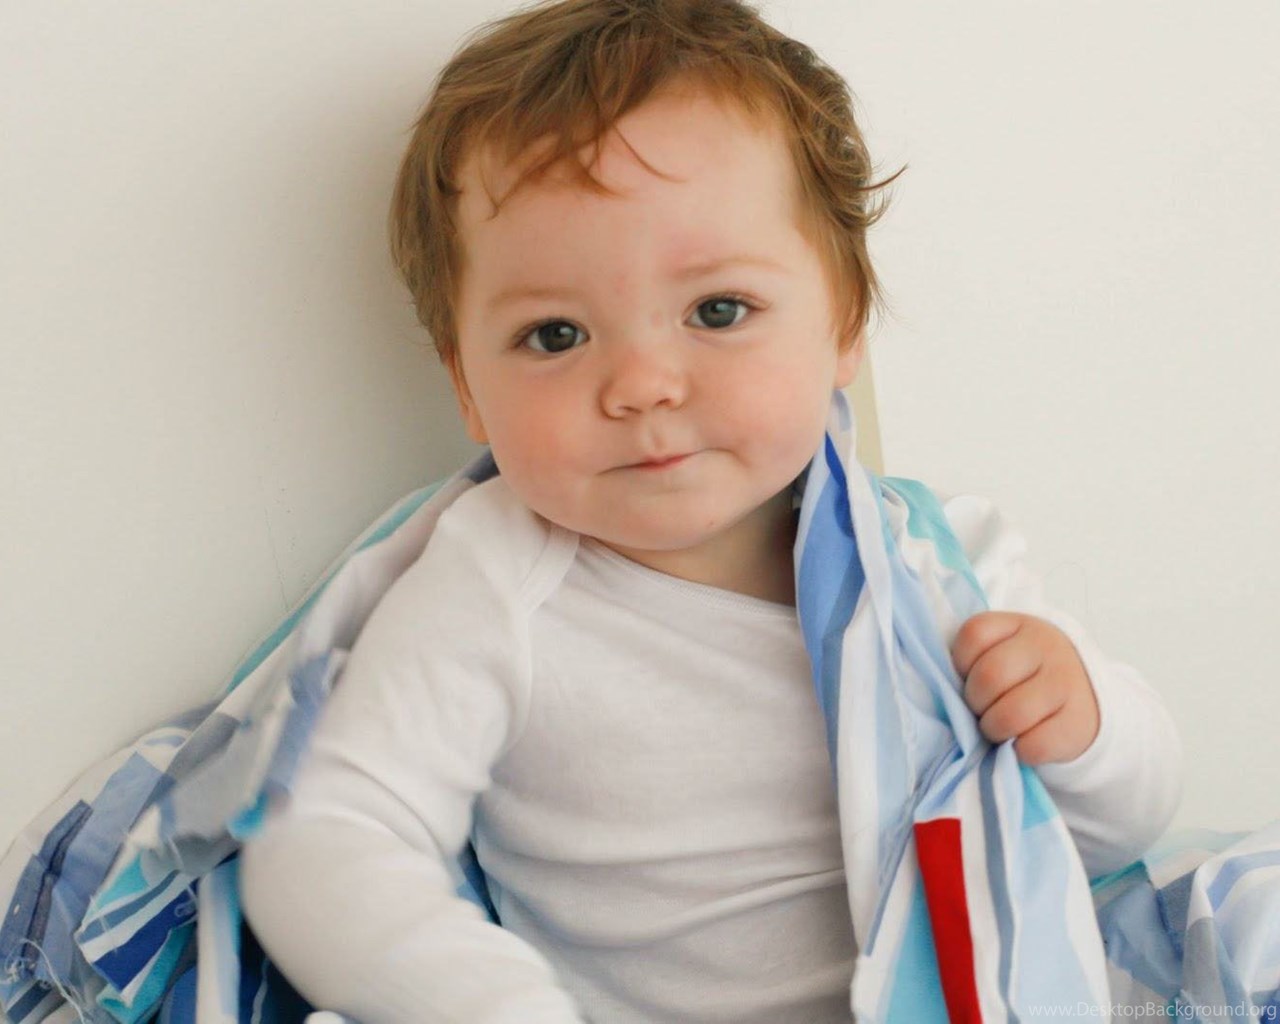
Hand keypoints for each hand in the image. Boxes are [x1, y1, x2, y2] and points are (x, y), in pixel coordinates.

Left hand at [950, 611, 1099, 765]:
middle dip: (975, 701)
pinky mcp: (1077, 723)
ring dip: (993, 729)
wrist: (1083, 695)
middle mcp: (1046, 648)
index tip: (967, 677)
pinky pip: (1034, 745)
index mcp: (1018, 625)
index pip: (974, 634)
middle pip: (990, 675)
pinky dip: (1019, 751)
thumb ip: (974, 660)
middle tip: (980, 709)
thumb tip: (947, 693)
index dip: (960, 663)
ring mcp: (1065, 684)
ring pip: (1011, 714)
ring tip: (997, 728)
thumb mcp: (1002, 650)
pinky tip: (1021, 743)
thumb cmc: (1023, 674)